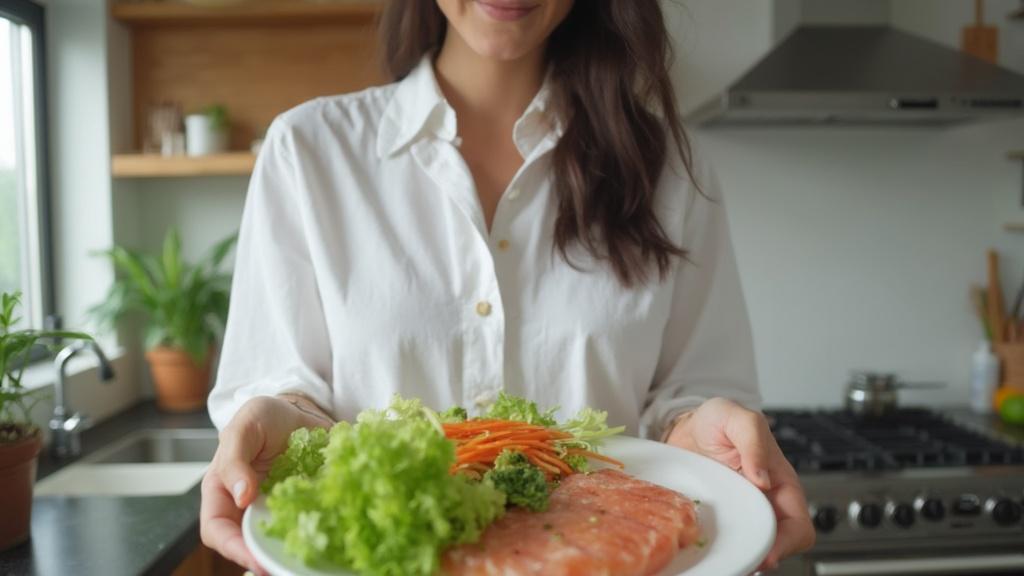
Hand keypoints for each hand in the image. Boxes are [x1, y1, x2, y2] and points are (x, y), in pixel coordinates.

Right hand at [200, 395, 332, 573]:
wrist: (299, 409)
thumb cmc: (264, 416)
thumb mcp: (244, 426)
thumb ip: (235, 459)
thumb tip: (242, 496)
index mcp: (223, 490)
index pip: (217, 530)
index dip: (233, 548)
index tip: (256, 558)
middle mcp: (248, 506)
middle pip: (249, 543)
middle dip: (265, 559)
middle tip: (287, 567)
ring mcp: (276, 509)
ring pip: (279, 540)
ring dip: (293, 551)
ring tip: (312, 557)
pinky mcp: (304, 506)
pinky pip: (309, 526)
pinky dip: (319, 533)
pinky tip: (334, 534)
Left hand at [665, 398, 814, 571]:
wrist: (686, 427)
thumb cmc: (716, 421)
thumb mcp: (733, 415)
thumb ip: (752, 438)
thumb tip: (763, 477)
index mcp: (781, 483)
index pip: (799, 525)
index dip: (788, 543)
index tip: (767, 553)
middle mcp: (764, 503)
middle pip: (776, 544)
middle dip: (763, 556)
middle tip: (742, 562)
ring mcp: (741, 513)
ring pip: (751, 547)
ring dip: (741, 555)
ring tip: (723, 557)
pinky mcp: (720, 519)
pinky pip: (725, 542)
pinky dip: (720, 549)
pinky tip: (706, 547)